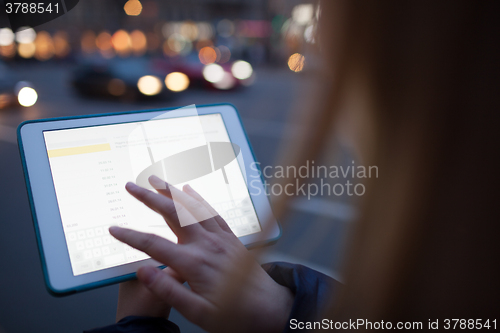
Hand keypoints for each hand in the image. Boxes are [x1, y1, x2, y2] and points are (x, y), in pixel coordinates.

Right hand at [109, 176, 292, 332]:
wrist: (270, 308)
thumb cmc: (236, 315)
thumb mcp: (199, 313)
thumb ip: (169, 291)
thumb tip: (143, 271)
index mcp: (194, 263)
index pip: (154, 245)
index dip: (131, 236)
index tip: (114, 229)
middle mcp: (207, 244)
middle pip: (173, 214)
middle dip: (149, 197)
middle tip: (132, 186)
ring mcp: (220, 238)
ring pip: (192, 207)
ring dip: (172, 192)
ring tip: (156, 180)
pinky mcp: (231, 238)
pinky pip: (212, 212)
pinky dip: (198, 199)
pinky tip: (190, 190)